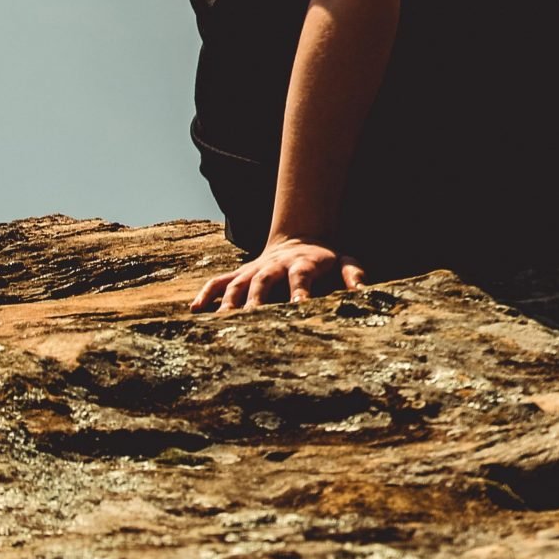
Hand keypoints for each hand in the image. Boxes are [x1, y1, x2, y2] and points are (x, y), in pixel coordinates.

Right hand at [190, 237, 366, 311]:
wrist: (299, 238)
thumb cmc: (324, 258)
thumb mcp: (344, 260)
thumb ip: (354, 273)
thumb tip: (363, 292)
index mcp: (302, 263)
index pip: (300, 276)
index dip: (299, 290)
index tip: (299, 307)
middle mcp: (274, 265)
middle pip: (262, 280)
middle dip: (256, 298)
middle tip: (250, 318)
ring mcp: (254, 269)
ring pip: (236, 283)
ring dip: (227, 300)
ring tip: (221, 321)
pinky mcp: (240, 274)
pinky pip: (218, 281)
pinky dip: (205, 293)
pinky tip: (194, 310)